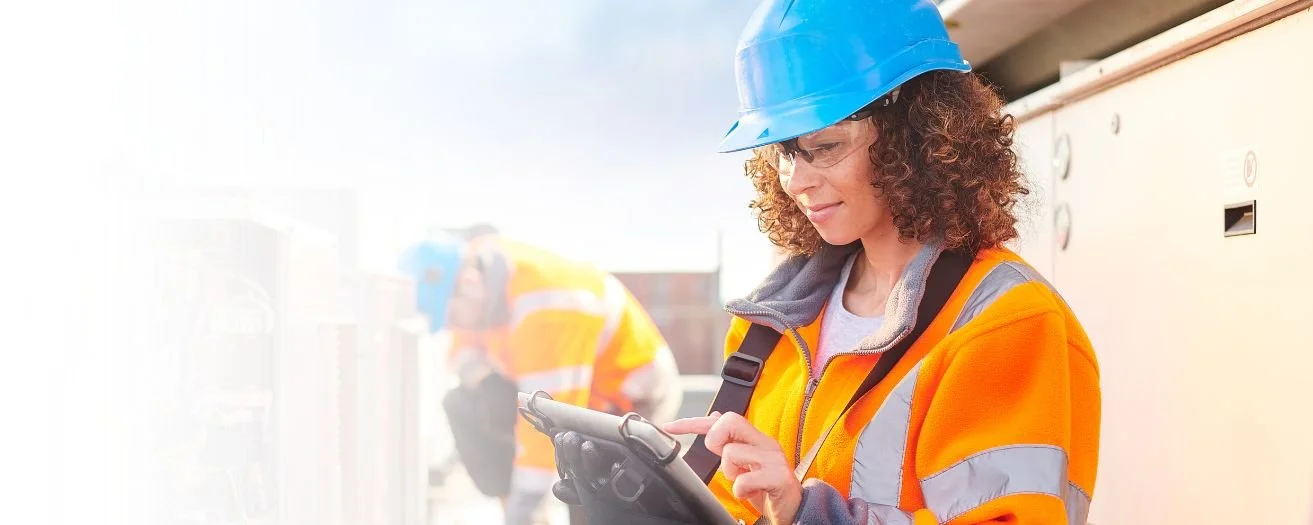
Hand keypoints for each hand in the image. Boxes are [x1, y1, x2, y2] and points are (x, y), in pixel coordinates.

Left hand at [664, 412, 801, 524]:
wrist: (795, 509)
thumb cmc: (767, 488)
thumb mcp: (745, 463)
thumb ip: (730, 442)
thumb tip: (714, 417)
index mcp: (755, 438)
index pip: (721, 419)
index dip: (693, 422)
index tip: (670, 426)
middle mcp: (765, 443)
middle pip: (730, 420)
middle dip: (716, 440)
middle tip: (725, 461)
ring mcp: (773, 459)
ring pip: (732, 453)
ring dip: (731, 473)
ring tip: (744, 482)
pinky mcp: (778, 477)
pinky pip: (744, 480)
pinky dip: (741, 491)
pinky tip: (751, 493)